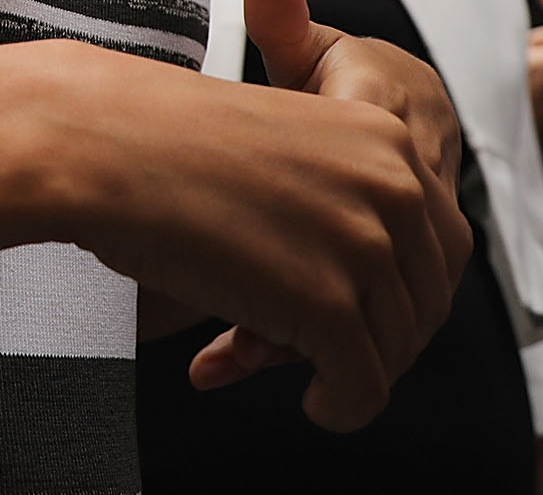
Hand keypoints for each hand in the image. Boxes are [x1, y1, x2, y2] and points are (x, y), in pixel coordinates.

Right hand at [125, 0, 472, 432]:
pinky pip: (363, 386)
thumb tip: (379, 266)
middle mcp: (389, 185)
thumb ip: (345, 188)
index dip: (406, 291)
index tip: (371, 312)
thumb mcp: (285, 141)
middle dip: (385, 336)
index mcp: (384, 135)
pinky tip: (318, 403)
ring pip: (396, 348)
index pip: (442, 243)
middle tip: (341, 353)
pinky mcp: (327, 303)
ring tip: (309, 372)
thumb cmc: (161, 141)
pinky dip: (343, 407)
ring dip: (353, 371)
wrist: (100, 143)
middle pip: (427, 299)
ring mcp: (362, 244)